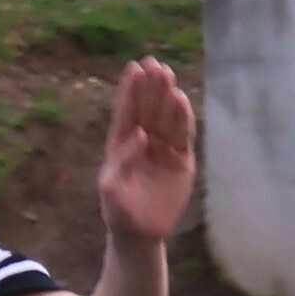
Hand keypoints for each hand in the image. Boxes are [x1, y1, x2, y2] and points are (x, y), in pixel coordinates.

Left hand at [96, 57, 197, 245]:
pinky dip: (182, 118)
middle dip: (150, 86)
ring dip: (167, 97)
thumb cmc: (118, 210)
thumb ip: (121, 161)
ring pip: (165, 117)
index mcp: (120, 144)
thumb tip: (137, 135)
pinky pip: (182, 135)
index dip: (130, 90)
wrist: (139, 233)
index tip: (134, 66)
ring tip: (167, 75)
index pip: (126, 112)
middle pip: (148, 109)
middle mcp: (142, 141)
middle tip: (154, 62)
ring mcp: (163, 149)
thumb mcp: (111, 188)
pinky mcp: (181, 160)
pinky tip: (181, 100)